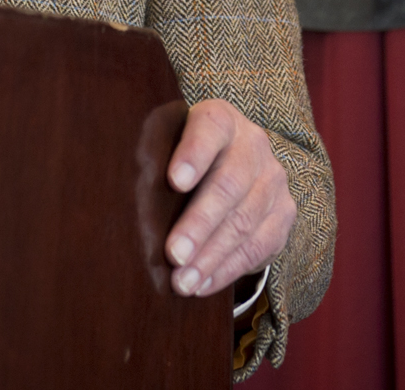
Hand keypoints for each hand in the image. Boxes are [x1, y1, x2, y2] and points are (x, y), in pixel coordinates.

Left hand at [163, 99, 296, 297]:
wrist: (233, 164)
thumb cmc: (183, 161)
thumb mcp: (170, 147)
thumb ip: (154, 162)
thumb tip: (120, 202)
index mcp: (220, 119)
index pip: (210, 129)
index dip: (193, 154)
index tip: (174, 181)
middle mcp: (252, 144)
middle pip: (229, 184)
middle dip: (199, 224)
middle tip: (173, 253)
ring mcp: (273, 180)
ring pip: (244, 221)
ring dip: (211, 256)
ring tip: (182, 281)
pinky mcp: (284, 213)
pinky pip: (258, 247)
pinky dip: (227, 270)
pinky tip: (203, 285)